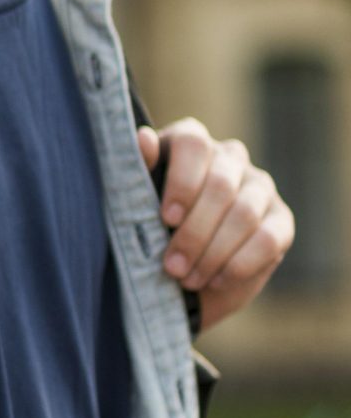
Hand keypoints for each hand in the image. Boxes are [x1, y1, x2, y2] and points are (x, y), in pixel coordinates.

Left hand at [139, 119, 295, 329]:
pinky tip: (216, 280)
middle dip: (194, 232)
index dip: (181, 182)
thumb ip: (138, 170)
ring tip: (188, 278)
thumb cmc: (149, 224)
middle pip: (220, 185)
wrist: (181, 268)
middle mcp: (230, 157)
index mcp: (190, 141)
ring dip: (214, 253)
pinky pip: (269, 239)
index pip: (193, 144)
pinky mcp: (281, 219)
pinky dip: (240, 264)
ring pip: (245, 214)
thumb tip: (143, 137)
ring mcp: (260, 186)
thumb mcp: (135, 200)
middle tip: (172, 266)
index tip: (166, 218)